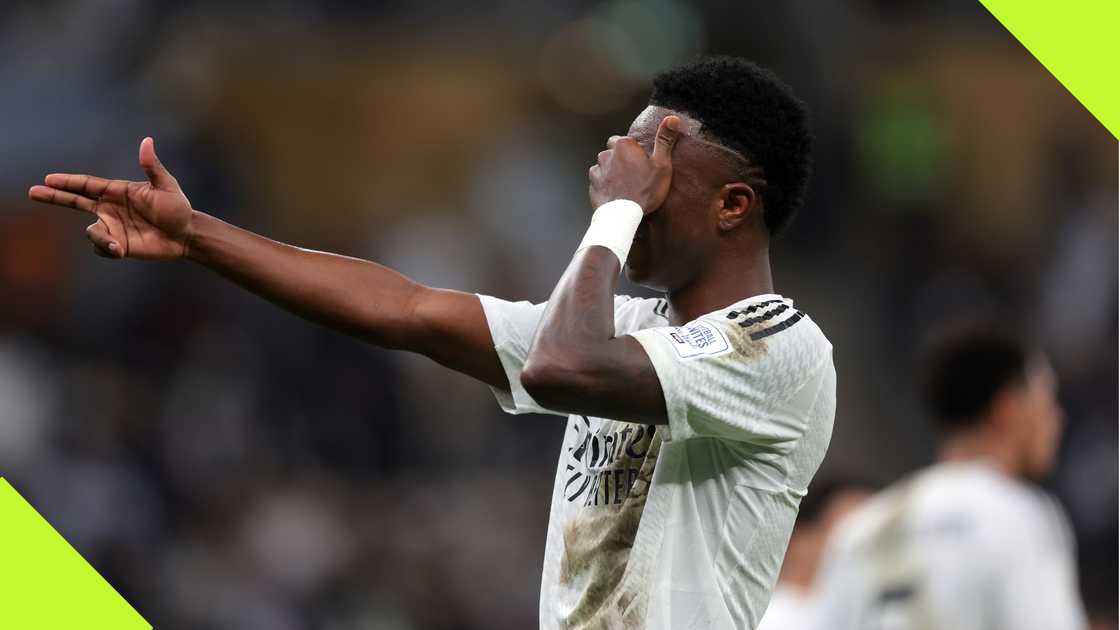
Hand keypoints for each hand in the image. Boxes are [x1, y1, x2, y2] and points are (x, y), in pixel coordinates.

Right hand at [29, 137, 194, 259]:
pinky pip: (101, 248)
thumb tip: (147, 141)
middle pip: (75, 201)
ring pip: (91, 232)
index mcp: (118, 191)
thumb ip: (152, 167)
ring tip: (117, 246)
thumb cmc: (177, 209)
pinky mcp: (117, 245)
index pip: (87, 185)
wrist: (185, 235)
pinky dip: (107, 249)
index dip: (68, 182)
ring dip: (100, 238)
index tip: (49, 179)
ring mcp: (113, 226)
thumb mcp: (166, 186)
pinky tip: (122, 250)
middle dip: (55, 197)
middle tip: (33, 192)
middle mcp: (110, 208)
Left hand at [588, 115, 680, 211]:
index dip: (633, 151)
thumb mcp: (661, 165)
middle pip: (613, 152)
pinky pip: (598, 181)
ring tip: (625, 186)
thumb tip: (672, 118)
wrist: (623, 215)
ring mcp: (597, 170)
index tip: (641, 163)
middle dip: (620, 159)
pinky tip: (615, 194)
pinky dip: (605, 185)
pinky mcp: (592, 186)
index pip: (624, 140)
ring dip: (611, 172)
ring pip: (604, 166)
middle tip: (634, 175)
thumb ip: (664, 140)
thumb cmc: (644, 190)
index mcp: (623, 145)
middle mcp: (607, 154)